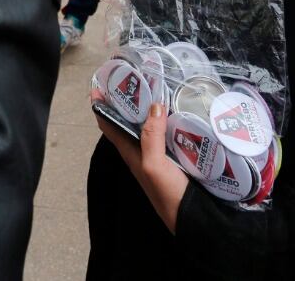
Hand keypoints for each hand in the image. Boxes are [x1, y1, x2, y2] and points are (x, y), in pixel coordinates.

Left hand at [92, 88, 189, 232]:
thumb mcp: (154, 166)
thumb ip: (151, 137)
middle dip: (130, 99)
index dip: (101, 103)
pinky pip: (169, 133)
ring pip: (150, 125)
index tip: (101, 82)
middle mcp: (141, 150)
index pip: (107, 123)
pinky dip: (171, 119)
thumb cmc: (168, 195)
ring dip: (152, 107)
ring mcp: (159, 154)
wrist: (193, 219)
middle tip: (138, 74)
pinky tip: (181, 110)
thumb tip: (154, 105)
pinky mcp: (176, 157)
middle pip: (129, 120)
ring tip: (160, 84)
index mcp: (129, 151)